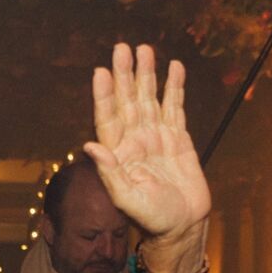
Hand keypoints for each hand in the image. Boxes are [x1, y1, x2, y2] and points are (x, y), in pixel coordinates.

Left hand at [84, 43, 211, 271]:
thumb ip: (110, 173)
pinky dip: (175, 87)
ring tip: (144, 49)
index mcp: (119, 152)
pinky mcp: (178, 138)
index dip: (104, 95)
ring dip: (147, 75)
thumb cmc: (151, 218)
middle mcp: (135, 140)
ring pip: (150, 98)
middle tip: (122, 48)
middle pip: (128, 100)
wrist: (182, 225)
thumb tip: (88, 146)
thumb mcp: (126, 199)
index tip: (101, 72)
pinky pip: (175, 107)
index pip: (108, 117)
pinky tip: (174, 68)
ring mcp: (156, 137)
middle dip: (125, 74)